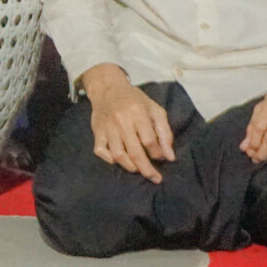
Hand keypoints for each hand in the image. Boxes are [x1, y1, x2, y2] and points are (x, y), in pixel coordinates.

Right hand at [82, 63, 175, 182]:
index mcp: (137, 113)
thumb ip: (165, 132)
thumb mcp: (154, 110)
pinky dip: (110, 160)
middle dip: (147, 169)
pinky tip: (119, 160)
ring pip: (118, 155)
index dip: (158, 153)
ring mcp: (107, 127)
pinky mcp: (97, 131)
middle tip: (155, 178)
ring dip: (131, 167)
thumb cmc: (135, 100)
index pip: (149, 141)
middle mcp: (121, 121)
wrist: (107, 88)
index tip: (162, 158)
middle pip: (135, 152)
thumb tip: (169, 157)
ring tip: (139, 169)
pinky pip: (100, 151)